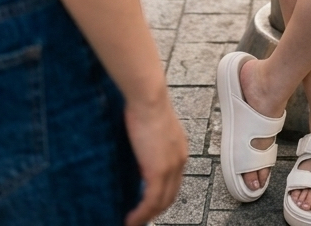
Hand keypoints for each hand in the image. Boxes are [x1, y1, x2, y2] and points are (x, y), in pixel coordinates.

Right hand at [123, 93, 187, 225]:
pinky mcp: (159, 171)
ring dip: (147, 216)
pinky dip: (141, 214)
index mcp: (179, 149)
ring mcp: (171, 167)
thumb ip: (148, 145)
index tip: (148, 204)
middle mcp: (179, 160)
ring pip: (161, 202)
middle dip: (155, 210)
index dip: (161, 195)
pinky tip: (130, 220)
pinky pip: (151, 202)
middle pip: (170, 195)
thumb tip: (137, 158)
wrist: (148, 97)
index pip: (173, 181)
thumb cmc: (145, 103)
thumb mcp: (150, 128)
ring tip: (132, 222)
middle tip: (140, 218)